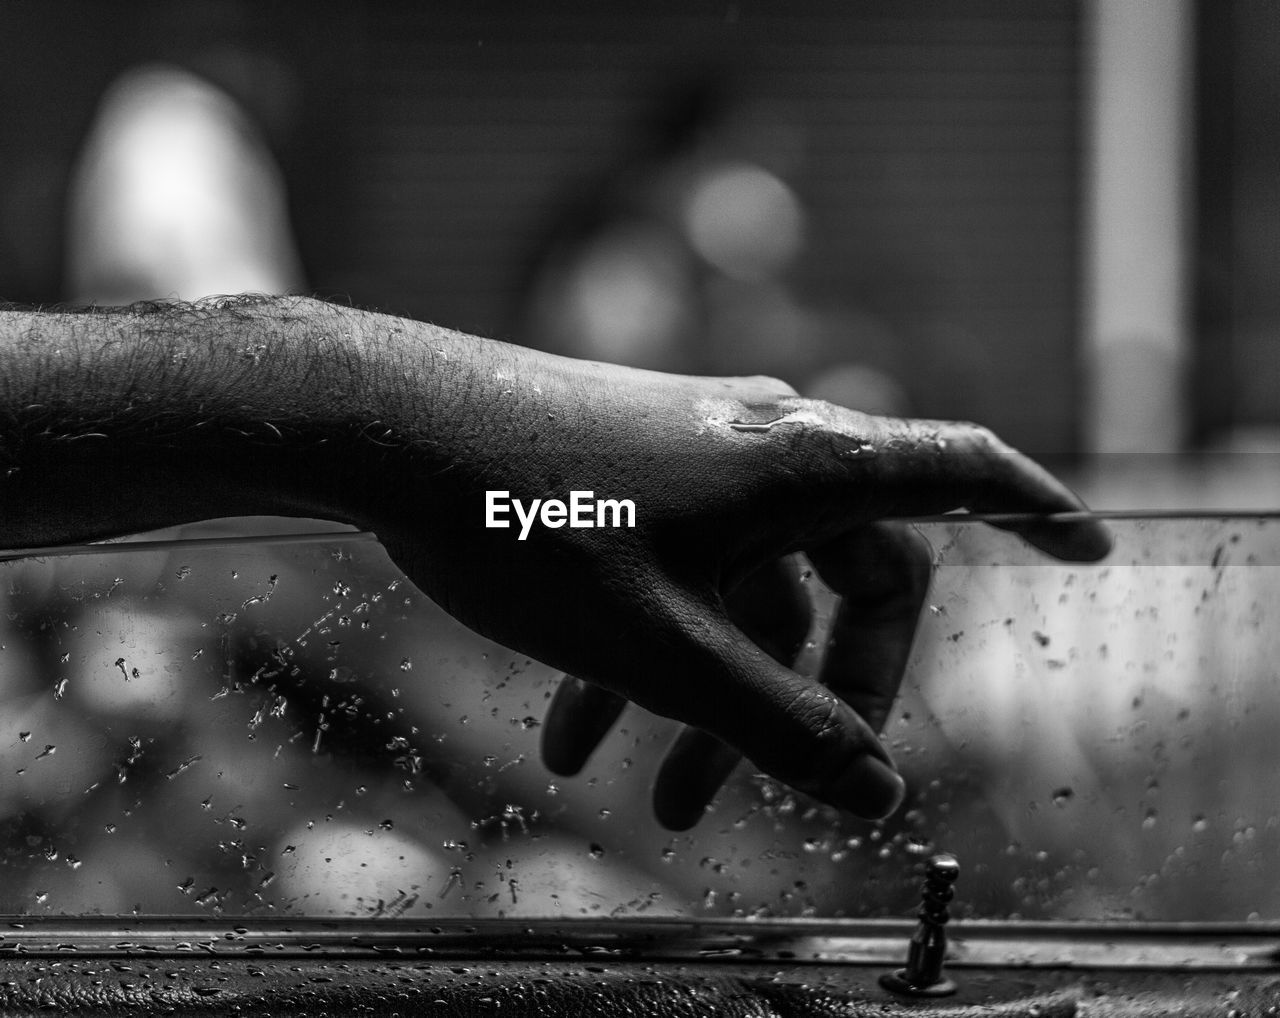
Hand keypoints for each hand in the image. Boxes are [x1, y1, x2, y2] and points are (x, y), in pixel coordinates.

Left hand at [369, 348, 1110, 829]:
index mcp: (805, 466)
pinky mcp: (635, 477)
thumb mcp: (662, 646)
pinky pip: (678, 576)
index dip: (1034, 510)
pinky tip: (573, 739)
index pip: (959, 473)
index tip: (1088, 543)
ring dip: (711, 699)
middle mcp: (766, 449)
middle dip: (828, 692)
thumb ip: (776, 722)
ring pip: (747, 594)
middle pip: (851, 577)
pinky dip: (646, 658)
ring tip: (655, 799)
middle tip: (800, 784)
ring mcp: (697, 460)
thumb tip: (877, 790)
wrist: (388, 428)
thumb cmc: (528, 521)